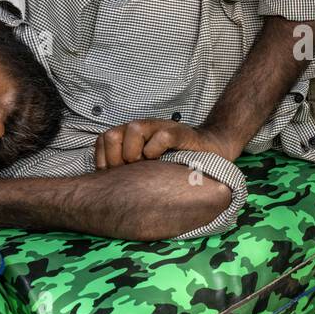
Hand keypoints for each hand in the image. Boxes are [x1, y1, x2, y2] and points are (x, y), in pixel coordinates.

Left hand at [95, 119, 239, 168]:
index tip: (115, 175)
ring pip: (134, 129)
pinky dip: (157, 150)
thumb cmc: (176, 162)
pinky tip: (162, 160)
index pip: (102, 141)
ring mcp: (160, 127)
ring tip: (147, 164)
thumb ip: (128, 169)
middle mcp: (142, 129)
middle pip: (112, 135)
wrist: (212, 149)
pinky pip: (161, 137)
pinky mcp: (179, 132)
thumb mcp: (147, 167)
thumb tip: (105, 186)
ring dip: (135, 152)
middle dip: (116, 158)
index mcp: (131, 137)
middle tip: (131, 170)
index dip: (104, 160)